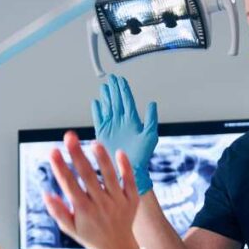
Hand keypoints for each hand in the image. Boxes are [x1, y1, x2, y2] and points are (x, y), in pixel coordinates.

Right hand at [43, 130, 142, 248]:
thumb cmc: (89, 235)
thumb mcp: (70, 227)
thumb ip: (58, 211)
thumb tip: (46, 193)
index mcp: (83, 210)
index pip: (69, 185)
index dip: (60, 167)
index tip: (52, 151)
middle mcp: (101, 205)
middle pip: (87, 176)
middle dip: (77, 155)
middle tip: (69, 136)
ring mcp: (118, 202)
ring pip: (110, 176)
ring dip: (102, 159)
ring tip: (94, 143)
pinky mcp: (132, 200)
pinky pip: (130, 181)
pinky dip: (126, 167)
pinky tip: (119, 152)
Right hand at [91, 74, 157, 194]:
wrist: (128, 169)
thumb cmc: (141, 155)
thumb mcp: (150, 136)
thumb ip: (151, 119)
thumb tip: (152, 104)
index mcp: (132, 120)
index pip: (127, 100)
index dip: (123, 89)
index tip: (120, 80)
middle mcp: (121, 121)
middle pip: (117, 101)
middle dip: (114, 89)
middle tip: (111, 79)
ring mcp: (112, 126)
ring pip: (108, 107)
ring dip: (106, 97)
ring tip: (104, 87)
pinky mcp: (103, 132)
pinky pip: (98, 118)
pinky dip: (96, 110)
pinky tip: (96, 103)